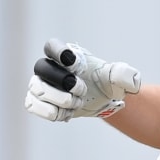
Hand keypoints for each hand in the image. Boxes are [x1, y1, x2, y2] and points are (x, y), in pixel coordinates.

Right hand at [23, 40, 142, 121]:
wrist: (100, 100)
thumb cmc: (107, 83)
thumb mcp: (119, 78)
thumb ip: (124, 75)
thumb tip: (127, 78)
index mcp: (66, 55)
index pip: (52, 46)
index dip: (58, 53)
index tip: (73, 63)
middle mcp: (49, 66)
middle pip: (41, 68)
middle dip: (62, 81)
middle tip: (82, 89)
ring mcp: (40, 84)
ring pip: (37, 89)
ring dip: (60, 99)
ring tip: (78, 103)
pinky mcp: (37, 102)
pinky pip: (32, 105)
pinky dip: (51, 111)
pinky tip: (67, 113)